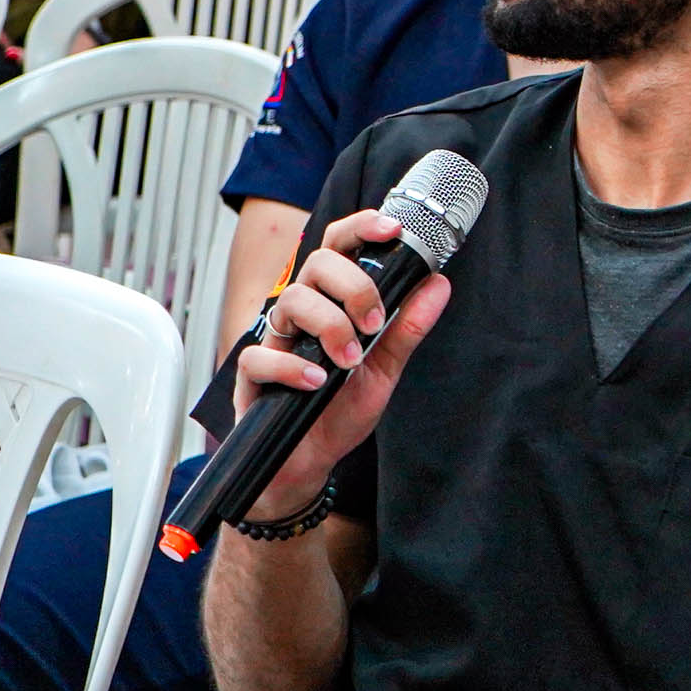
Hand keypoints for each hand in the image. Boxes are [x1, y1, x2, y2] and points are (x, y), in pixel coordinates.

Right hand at [229, 210, 452, 523]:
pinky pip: (259, 357)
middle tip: (375, 322)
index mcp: (331, 304)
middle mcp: (302, 316)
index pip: (338, 250)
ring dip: (329, 325)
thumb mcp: (385, 369)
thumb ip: (408, 327)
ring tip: (350, 360)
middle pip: (316, 265)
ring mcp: (275, 343)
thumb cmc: (340, 410)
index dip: (360, 228)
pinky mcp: (252, 378)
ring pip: (290, 301)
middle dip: (352, 286)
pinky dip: (292, 367)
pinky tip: (318, 381)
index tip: (391, 228)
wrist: (309, 462)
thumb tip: (438, 283)